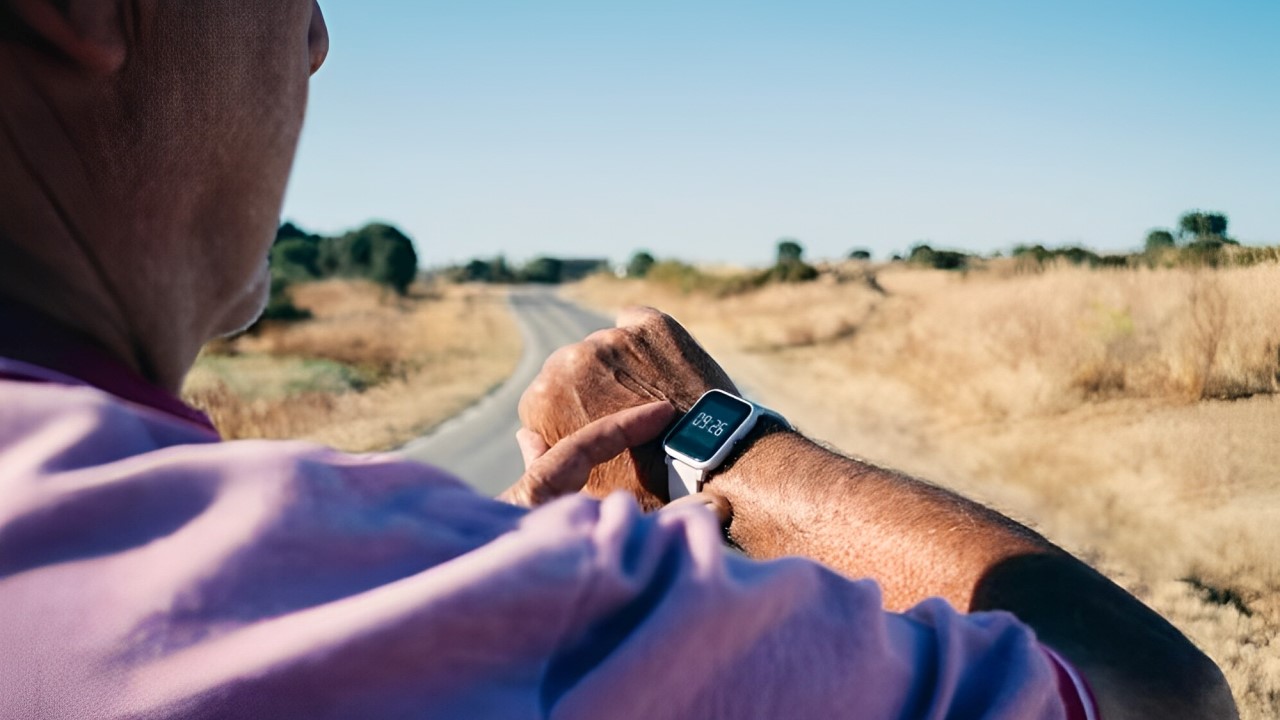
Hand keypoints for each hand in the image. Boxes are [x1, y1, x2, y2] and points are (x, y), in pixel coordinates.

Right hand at [518, 307, 736, 509]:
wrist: (712, 460)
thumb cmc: (645, 486)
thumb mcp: (584, 486)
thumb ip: (547, 459)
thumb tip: (525, 436)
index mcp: (541, 398)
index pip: (543, 401)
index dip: (570, 419)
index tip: (596, 432)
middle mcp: (568, 359)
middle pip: (572, 371)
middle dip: (592, 390)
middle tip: (628, 418)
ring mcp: (611, 338)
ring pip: (607, 349)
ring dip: (622, 367)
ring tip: (654, 398)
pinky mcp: (652, 324)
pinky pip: (637, 322)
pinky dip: (646, 341)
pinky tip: (665, 368)